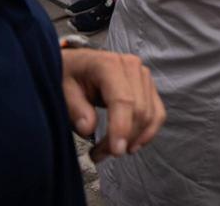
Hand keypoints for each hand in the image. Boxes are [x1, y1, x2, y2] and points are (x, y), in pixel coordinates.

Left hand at [61, 48, 165, 162]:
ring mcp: (144, 76)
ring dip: (136, 138)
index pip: (123, 100)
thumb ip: (75, 108)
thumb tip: (88, 128)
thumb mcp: (62, 89)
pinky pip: (157, 112)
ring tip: (112, 152)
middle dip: (124, 138)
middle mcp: (132, 67)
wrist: (77, 63)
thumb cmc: (68, 75)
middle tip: (100, 155)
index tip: (116, 151)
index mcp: (109, 65)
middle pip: (139, 110)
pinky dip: (148, 132)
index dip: (121, 127)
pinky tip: (134, 144)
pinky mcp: (149, 86)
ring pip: (151, 114)